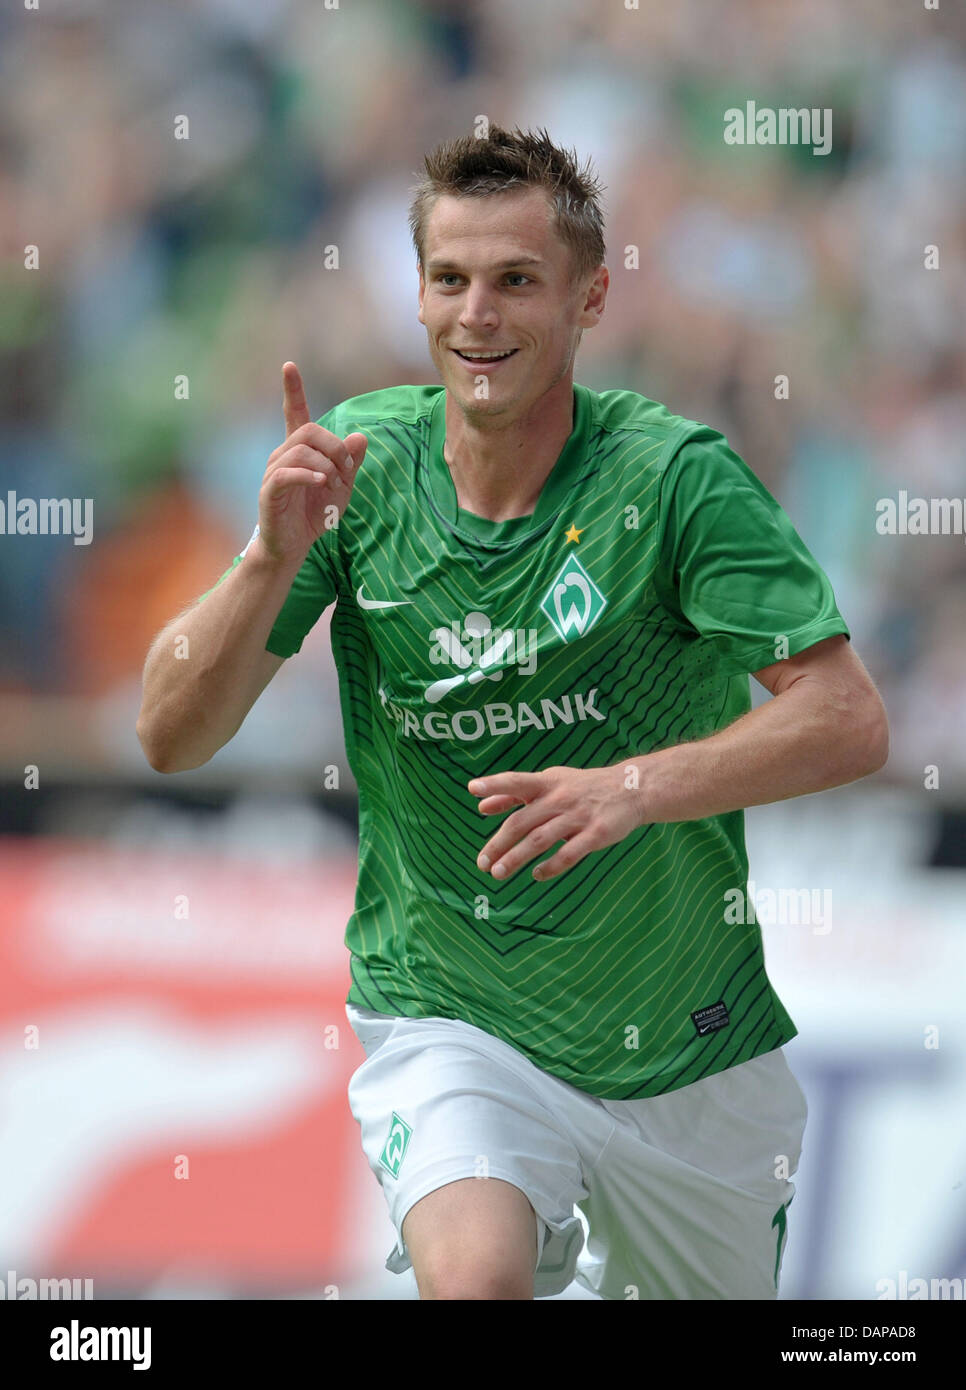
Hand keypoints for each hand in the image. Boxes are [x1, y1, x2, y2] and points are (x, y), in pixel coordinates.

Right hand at [256, 361, 367, 564]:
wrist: (293, 547)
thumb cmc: (314, 514)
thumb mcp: (342, 487)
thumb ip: (351, 463)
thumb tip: (361, 436)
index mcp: (299, 451)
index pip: (295, 413)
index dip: (293, 390)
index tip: (289, 366)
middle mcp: (283, 455)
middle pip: (310, 431)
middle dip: (335, 447)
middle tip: (347, 471)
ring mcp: (274, 472)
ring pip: (302, 451)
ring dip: (327, 465)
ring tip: (335, 485)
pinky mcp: (270, 490)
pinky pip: (287, 472)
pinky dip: (309, 475)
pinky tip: (323, 482)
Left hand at [468, 763, 645, 882]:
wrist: (632, 789)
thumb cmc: (582, 787)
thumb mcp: (550, 781)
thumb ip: (514, 795)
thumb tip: (481, 807)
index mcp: (547, 782)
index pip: (517, 781)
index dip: (495, 784)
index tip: (472, 788)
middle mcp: (560, 798)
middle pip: (522, 822)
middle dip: (499, 843)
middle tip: (481, 863)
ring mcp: (578, 816)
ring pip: (541, 839)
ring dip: (517, 858)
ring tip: (498, 873)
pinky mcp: (596, 834)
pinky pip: (569, 854)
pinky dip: (551, 866)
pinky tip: (537, 876)